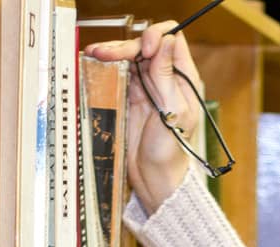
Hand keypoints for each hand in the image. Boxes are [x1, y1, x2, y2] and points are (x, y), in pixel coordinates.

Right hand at [85, 24, 203, 213]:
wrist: (154, 177)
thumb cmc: (171, 150)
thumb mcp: (173, 111)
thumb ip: (167, 76)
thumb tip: (167, 41)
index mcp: (184, 78)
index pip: (172, 40)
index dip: (156, 38)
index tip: (144, 51)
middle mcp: (165, 78)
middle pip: (146, 45)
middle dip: (127, 45)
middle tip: (108, 53)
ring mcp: (147, 86)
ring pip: (130, 57)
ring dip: (113, 52)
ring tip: (95, 53)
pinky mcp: (130, 97)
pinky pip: (119, 73)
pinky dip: (107, 66)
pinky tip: (95, 62)